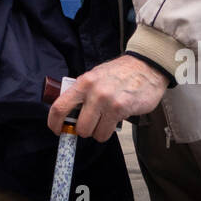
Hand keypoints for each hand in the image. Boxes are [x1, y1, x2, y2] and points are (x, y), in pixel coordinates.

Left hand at [47, 55, 168, 142]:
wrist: (146, 67)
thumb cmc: (120, 73)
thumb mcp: (95, 76)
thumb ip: (82, 92)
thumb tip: (68, 113)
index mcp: (83, 82)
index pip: (60, 106)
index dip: (54, 122)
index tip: (56, 129)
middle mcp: (93, 91)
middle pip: (79, 126)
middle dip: (84, 130)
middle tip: (91, 125)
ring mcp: (107, 101)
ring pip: (93, 133)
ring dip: (98, 132)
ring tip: (106, 120)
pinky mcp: (121, 109)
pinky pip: (107, 132)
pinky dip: (109, 131)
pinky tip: (116, 118)